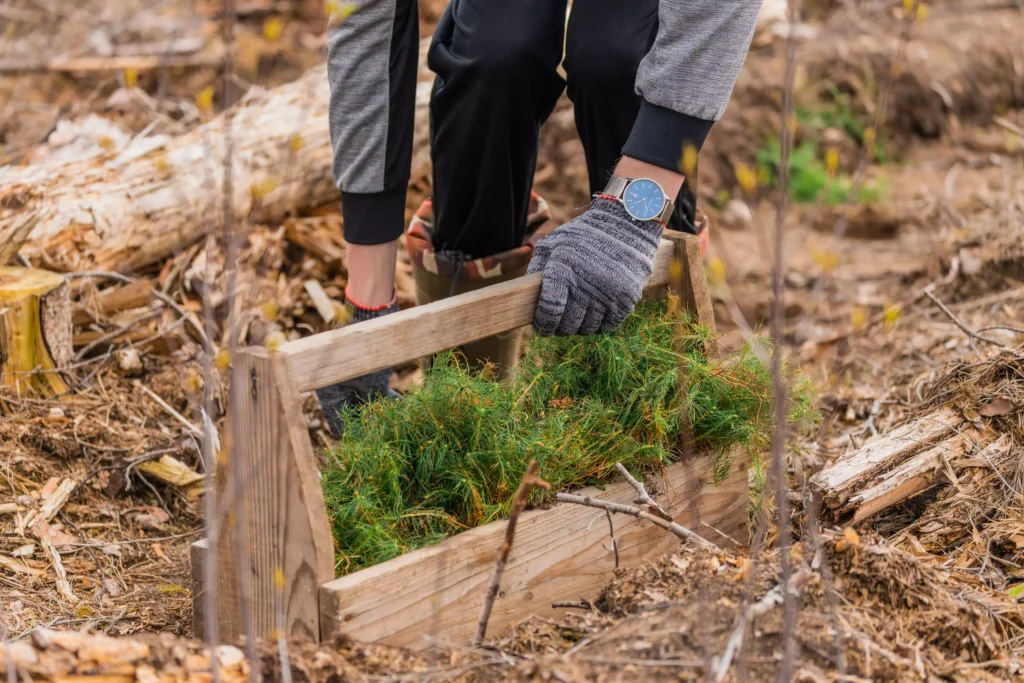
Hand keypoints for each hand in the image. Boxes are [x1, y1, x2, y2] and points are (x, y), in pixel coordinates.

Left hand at [527, 198, 662, 335]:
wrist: (625, 226)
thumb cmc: (582, 237)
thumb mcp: (552, 244)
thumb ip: (535, 271)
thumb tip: (524, 301)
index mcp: (563, 270)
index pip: (550, 312)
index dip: (543, 324)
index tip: (542, 326)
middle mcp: (586, 285)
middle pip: (567, 326)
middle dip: (559, 327)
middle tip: (559, 320)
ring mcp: (609, 294)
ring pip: (587, 329)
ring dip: (579, 326)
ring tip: (578, 311)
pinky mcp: (626, 300)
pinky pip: (607, 327)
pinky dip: (599, 323)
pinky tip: (595, 309)